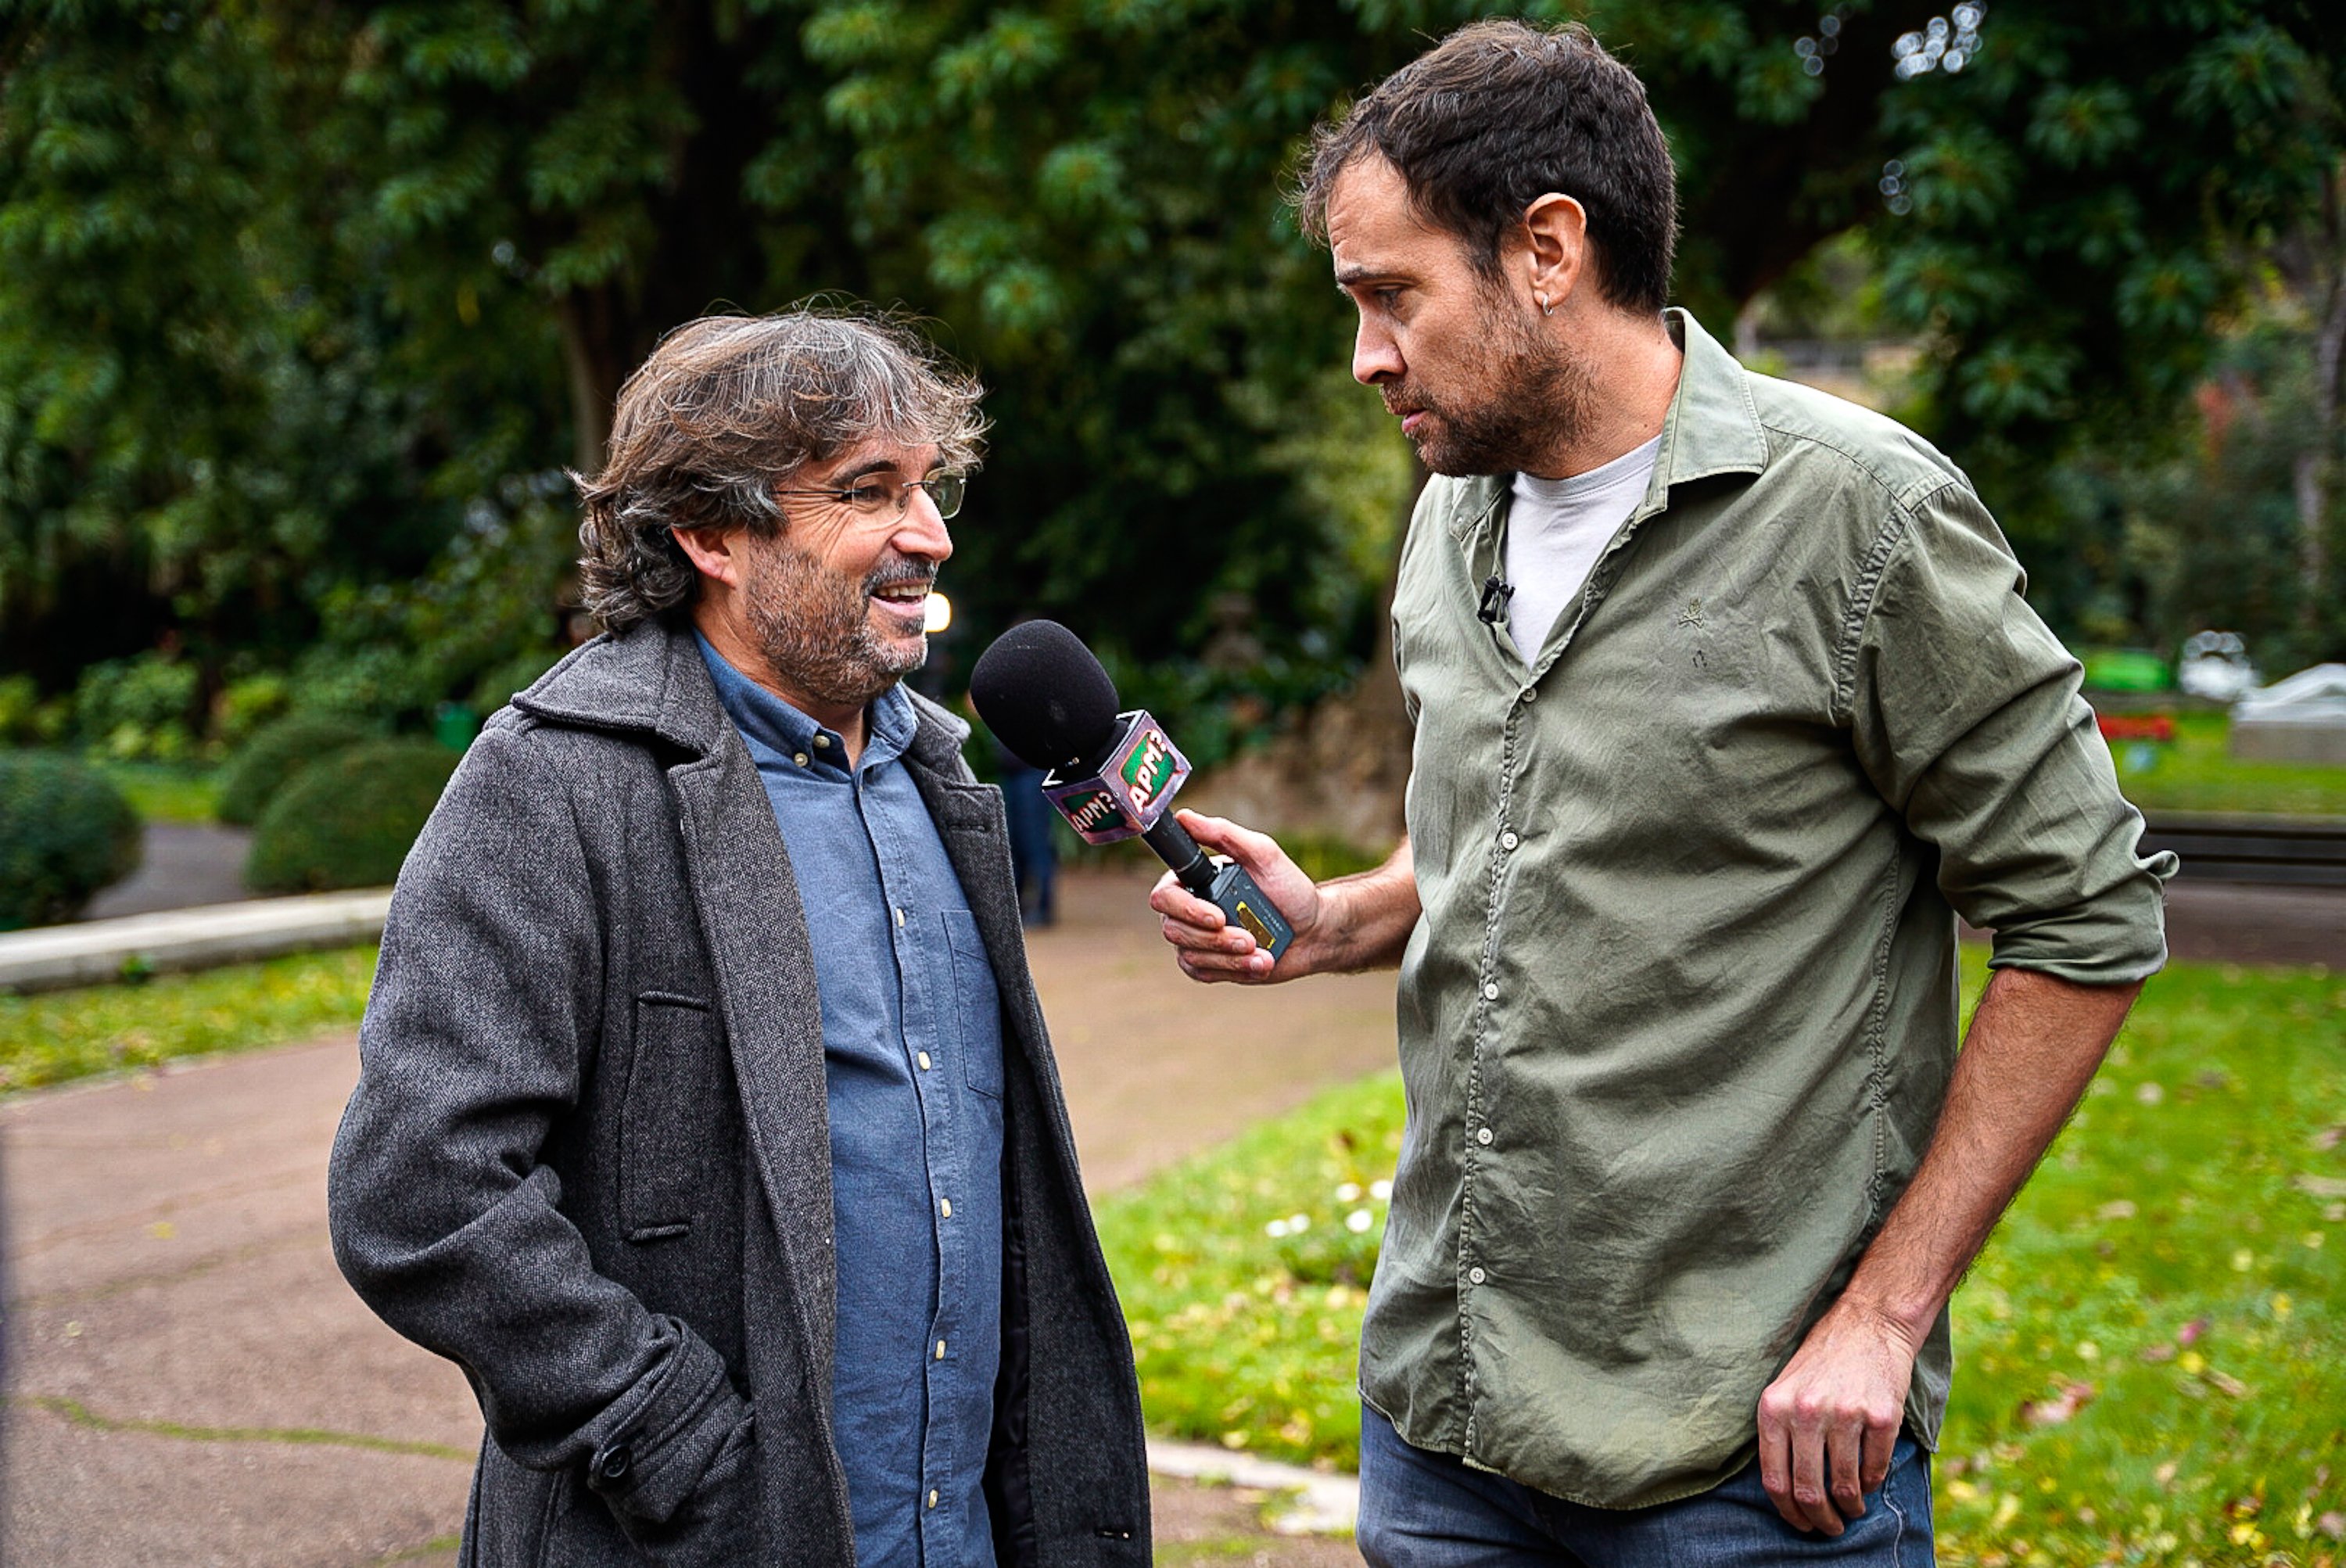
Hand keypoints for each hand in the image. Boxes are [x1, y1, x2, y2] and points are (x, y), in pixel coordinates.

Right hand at [1146, 811, 1323, 982]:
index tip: (1217, 915)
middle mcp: (1189, 910)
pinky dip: (1234, 970)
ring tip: (1261, 951)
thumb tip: (1185, 817)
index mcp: (1194, 881)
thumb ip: (1223, 834)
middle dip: (1214, 938)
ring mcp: (1198, 939)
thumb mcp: (1262, 854)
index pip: (1164, 896)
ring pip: (1191, 955)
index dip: (1185, 909)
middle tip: (1249, 938)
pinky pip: (1204, 973)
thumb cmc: (1289, 888)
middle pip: (1173, 930)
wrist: (1314, 930)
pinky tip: (1260, 962)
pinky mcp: (1211, 964)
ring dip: (1229, 956)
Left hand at [1754, 1296, 1922, 1535]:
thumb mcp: (1785, 1389)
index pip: (1775, 1479)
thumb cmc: (1822, 1361)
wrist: (1868, 1323)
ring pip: (1845, 1486)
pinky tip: (1869, 1480)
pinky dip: (1872, 1483)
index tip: (1801, 1524)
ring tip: (1852, 1508)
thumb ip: (1781, 1434)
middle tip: (1829, 1527)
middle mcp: (1807, 1411)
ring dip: (1850, 1507)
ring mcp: (1846, 1413)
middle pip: (1809, 1490)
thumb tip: (1787, 1493)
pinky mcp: (1882, 1416)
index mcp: (1775, 1407)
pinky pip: (1875, 1469)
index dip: (1789, 1512)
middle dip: (1820, 1520)